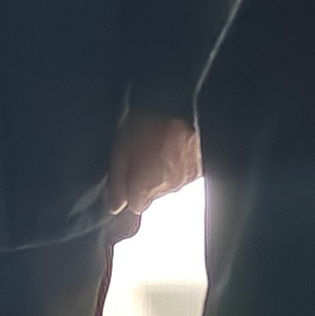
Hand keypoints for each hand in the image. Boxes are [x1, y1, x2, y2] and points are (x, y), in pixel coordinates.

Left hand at [104, 113, 202, 228]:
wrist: (184, 109)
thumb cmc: (150, 125)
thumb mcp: (121, 149)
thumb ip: (117, 181)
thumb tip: (115, 207)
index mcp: (145, 188)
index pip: (136, 206)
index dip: (130, 191)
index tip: (129, 174)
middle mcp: (166, 189)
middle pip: (152, 195)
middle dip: (146, 180)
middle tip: (142, 155)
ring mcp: (185, 180)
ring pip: (168, 183)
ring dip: (162, 171)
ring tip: (159, 147)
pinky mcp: (199, 169)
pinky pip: (184, 173)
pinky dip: (178, 164)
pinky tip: (173, 147)